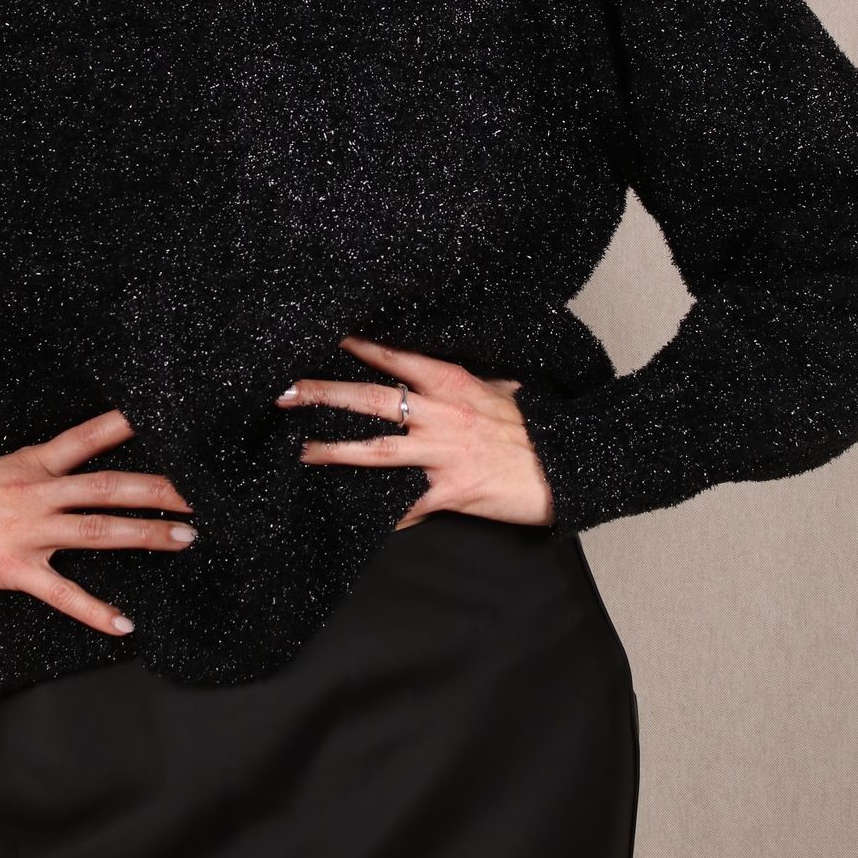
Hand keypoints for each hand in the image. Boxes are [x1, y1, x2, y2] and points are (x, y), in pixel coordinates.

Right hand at [0, 409, 197, 636]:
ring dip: (144, 534)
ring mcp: (29, 531)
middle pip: (108, 486)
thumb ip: (37, 472)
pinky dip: (95, 611)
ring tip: (183, 538)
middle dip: (157, 489)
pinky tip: (123, 624)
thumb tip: (72, 472)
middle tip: (198, 493)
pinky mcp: (16, 569)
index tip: (163, 416)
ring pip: (97, 530)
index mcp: (33, 465)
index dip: (126, 425)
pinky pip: (63, 594)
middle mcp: (38, 493)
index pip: (88, 437)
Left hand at [278, 335, 554, 530]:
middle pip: (372, 398)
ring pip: (378, 448)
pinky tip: (355, 521)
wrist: (570, 466)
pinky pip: (408, 504)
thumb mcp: (505, 393)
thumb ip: (477, 383)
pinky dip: (382, 514)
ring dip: (336, 450)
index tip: (324, 336)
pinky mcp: (452, 491)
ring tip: (301, 450)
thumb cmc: (539, 430)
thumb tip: (463, 375)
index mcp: (453, 383)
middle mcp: (442, 414)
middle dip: (326, 393)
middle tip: (287, 390)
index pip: (395, 357)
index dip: (358, 346)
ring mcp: (444, 453)